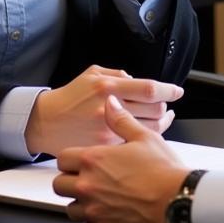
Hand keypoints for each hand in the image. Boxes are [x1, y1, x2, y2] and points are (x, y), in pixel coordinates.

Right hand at [24, 65, 183, 156]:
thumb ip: (118, 74)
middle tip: (166, 104)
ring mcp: (107, 132)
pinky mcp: (103, 148)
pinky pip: (133, 144)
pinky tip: (144, 133)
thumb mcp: (92, 74)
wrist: (46, 122)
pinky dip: (143, 137)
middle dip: (164, 106)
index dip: (168, 90)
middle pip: (153, 109)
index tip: (177, 92)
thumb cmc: (70, 97)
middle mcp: (109, 109)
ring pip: (148, 129)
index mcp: (107, 87)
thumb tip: (139, 81)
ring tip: (162, 118)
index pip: (149, 88)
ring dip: (161, 123)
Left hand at [55, 95, 187, 222]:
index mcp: (94, 160)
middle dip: (70, 180)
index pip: (62, 158)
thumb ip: (121, 119)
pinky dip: (95, 221)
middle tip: (88, 177)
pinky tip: (110, 211)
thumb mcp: (144, 136)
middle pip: (58, 185)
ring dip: (80, 202)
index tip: (82, 159)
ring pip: (70, 208)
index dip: (71, 158)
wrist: (177, 202)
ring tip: (99, 195)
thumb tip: (110, 102)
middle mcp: (88, 186)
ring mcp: (93, 211)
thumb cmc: (163, 169)